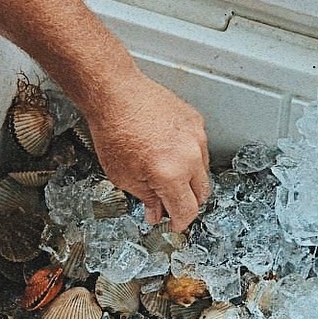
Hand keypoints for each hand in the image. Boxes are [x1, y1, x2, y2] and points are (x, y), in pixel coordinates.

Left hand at [80, 72, 210, 232]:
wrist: (115, 93)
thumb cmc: (114, 129)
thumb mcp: (123, 177)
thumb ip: (147, 199)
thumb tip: (156, 212)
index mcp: (170, 174)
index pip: (187, 211)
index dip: (180, 223)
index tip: (174, 225)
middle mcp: (188, 156)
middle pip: (202, 194)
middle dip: (186, 203)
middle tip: (169, 204)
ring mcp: (196, 137)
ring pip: (203, 171)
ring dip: (190, 180)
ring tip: (167, 175)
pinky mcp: (196, 122)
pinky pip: (200, 149)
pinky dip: (189, 157)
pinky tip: (170, 153)